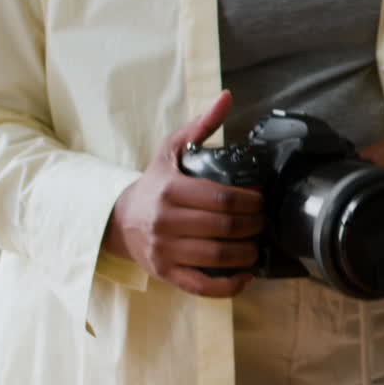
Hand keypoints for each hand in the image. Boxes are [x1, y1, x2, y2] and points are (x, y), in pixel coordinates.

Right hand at [102, 90, 264, 297]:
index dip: (250, 201)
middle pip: (224, 227)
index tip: (261, 200)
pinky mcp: (165, 274)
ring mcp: (164, 251)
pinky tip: (245, 276)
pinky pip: (202, 286)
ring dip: (246, 253)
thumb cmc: (155, 183)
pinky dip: (229, 286)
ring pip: (217, 257)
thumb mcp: (172, 150)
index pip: (222, 198)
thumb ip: (201, 126)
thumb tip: (226, 98)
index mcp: (171, 190)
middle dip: (253, 225)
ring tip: (257, 244)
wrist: (120, 219)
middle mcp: (165, 222)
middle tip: (263, 222)